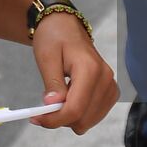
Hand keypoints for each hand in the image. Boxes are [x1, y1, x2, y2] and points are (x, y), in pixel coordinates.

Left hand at [28, 13, 118, 133]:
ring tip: (59, 98)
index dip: (55, 119)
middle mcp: (105, 78)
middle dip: (61, 119)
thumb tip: (53, 106)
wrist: (65, 26)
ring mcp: (110, 85)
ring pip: (89, 120)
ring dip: (70, 117)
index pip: (75, 108)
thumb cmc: (54, 37)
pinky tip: (70, 98)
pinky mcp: (110, 91)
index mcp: (90, 69)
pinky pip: (95, 115)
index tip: (36, 118)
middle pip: (83, 118)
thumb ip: (52, 82)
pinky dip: (80, 114)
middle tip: (44, 109)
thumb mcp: (47, 57)